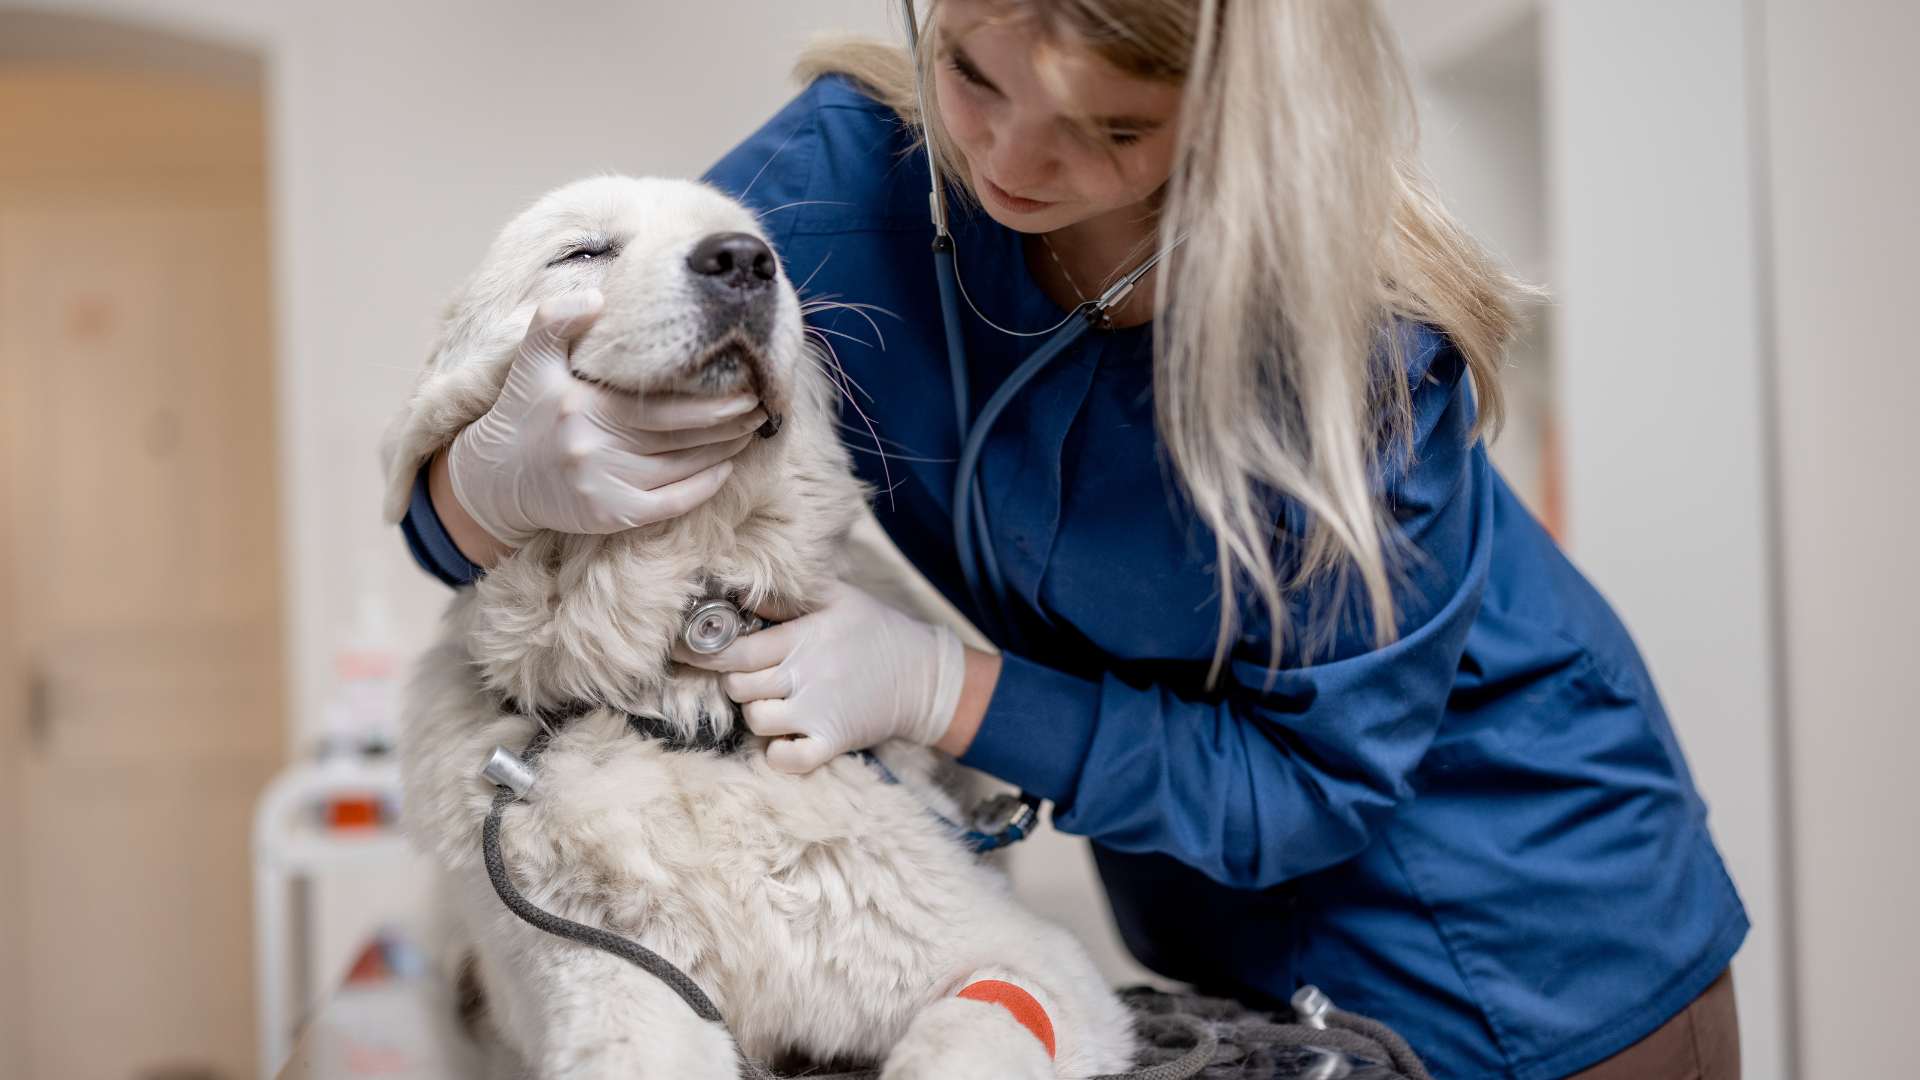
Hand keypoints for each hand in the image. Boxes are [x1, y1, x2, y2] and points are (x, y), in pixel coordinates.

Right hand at [447, 289, 767, 546]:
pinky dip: (702, 488)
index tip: (747, 385)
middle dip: (728, 424)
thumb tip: (596, 298)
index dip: (710, 400)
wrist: (494, 477)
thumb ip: (555, 321)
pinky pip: (668, 504)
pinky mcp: (607, 516)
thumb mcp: (532, 359)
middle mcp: (591, 448)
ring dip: (723, 452)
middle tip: (761, 408)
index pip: (662, 405)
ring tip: (751, 432)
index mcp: (581, 405)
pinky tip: (725, 470)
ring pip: (680, 469)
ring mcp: (601, 486)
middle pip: (679, 437)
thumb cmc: (525, 410)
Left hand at [675, 582, 966, 772]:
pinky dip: (777, 753)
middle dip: (734, 683)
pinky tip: (784, 738)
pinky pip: (787, 759)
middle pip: (738, 687)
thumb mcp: (836, 598)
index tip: (681, 649)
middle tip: (748, 677)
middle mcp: (807, 674)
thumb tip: (736, 589)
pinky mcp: (833, 741)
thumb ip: (786, 598)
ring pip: (756, 721)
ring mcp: (819, 711)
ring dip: (756, 714)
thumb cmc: (875, 630)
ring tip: (772, 702)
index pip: (735, 649)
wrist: (924, 675)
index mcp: (803, 637)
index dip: (702, 651)